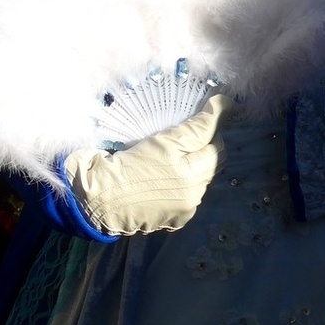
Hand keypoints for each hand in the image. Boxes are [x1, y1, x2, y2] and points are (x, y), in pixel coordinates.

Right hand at [62, 93, 230, 235]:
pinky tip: (159, 176)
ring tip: (167, 155)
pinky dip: (178, 182)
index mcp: (191, 178)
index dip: (211, 126)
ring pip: (199, 178)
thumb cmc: (125, 165)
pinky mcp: (171, 221)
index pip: (216, 145)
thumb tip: (228, 104)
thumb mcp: (162, 141)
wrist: (95, 200)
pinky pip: (185, 194)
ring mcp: (182, 211)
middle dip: (202, 146)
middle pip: (209, 163)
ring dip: (190, 164)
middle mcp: (192, 198)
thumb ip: (197, 126)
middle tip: (181, 131)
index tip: (208, 109)